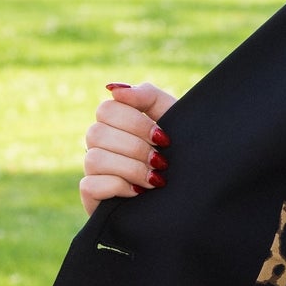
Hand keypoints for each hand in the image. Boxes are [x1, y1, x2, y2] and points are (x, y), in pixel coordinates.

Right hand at [80, 80, 177, 214]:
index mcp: (116, 122)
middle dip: (136, 148)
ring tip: (156, 179)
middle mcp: (100, 143)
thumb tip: (113, 89)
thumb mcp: (172, 117)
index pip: (107, 109)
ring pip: (94, 158)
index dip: (136, 123)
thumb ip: (147, 96)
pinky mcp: (91, 196)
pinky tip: (138, 192)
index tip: (163, 138)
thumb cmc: (183, 151)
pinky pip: (90, 184)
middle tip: (161, 161)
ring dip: (131, 169)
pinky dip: (118, 187)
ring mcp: (93, 170)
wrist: (195, 194)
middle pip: (97, 132)